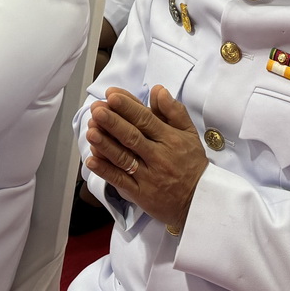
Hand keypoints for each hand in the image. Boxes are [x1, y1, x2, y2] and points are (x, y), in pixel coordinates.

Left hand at [84, 85, 207, 231]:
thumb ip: (173, 111)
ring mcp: (148, 176)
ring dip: (105, 144)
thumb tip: (158, 90)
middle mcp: (158, 156)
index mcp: (170, 139)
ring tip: (91, 130)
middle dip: (112, 122)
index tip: (112, 95)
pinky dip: (105, 171)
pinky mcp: (140, 194)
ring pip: (124, 158)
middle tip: (97, 109)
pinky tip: (92, 160)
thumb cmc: (191, 162)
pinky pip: (121, 181)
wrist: (199, 200)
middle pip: (132, 137)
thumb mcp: (190, 133)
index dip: (128, 107)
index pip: (146, 119)